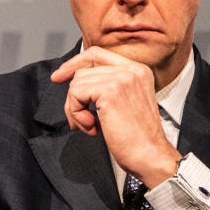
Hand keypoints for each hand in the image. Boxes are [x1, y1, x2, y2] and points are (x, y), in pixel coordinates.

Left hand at [49, 47, 179, 187]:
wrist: (150, 155)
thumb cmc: (138, 138)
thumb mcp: (126, 103)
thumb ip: (108, 86)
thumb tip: (74, 81)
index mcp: (138, 70)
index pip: (97, 54)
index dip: (75, 63)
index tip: (59, 77)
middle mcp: (131, 69)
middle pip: (83, 71)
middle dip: (74, 98)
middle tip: (81, 121)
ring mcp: (121, 78)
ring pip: (77, 83)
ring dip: (75, 109)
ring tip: (90, 126)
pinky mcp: (110, 91)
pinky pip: (76, 94)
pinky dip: (76, 113)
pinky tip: (92, 127)